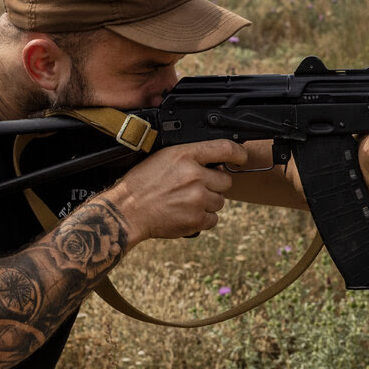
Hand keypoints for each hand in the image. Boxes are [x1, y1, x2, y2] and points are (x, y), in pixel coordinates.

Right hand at [104, 139, 247, 245]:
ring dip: (208, 202)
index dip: (238, 153)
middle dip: (215, 184)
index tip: (241, 157)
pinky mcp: (196, 219)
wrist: (128, 210)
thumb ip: (190, 157)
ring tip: (187, 201)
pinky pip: (214, 219)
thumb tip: (216, 163)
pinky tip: (186, 213)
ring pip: (220, 201)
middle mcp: (194, 175)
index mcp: (184, 155)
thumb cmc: (142, 183)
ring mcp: (197, 199)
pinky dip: (203, 218)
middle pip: (226, 180)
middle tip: (196, 187)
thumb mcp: (163, 157)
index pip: (224, 148)